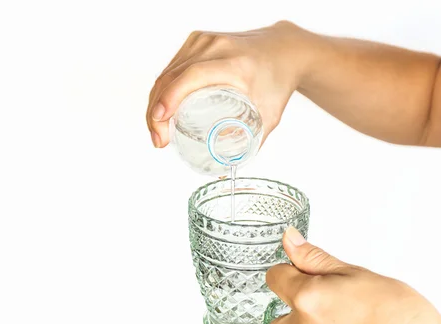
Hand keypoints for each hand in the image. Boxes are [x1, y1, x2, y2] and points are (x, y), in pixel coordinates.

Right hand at [146, 21, 311, 147]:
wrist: (284, 51)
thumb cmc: (278, 82)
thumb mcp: (269, 115)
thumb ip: (250, 142)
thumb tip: (224, 166)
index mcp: (235, 64)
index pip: (192, 76)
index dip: (171, 98)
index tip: (160, 121)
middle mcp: (217, 47)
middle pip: (172, 76)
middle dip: (157, 111)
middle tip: (159, 140)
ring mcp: (204, 40)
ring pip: (167, 72)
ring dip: (156, 102)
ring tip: (158, 130)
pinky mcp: (197, 40)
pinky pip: (171, 66)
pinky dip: (162, 88)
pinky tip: (161, 109)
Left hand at [266, 227, 440, 323]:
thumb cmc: (397, 311)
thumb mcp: (355, 272)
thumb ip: (314, 259)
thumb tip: (290, 240)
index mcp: (308, 299)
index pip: (274, 278)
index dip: (288, 272)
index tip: (301, 272)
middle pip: (275, 322)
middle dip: (290, 312)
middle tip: (320, 303)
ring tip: (346, 322)